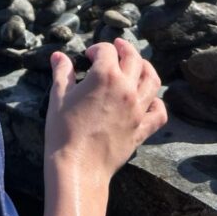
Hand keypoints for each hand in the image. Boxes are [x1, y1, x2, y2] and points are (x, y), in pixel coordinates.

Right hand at [44, 38, 166, 182]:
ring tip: (137, 65)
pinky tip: (149, 100)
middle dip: (124, 48)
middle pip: (133, 58)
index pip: (106, 50)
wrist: (78, 168)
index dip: (97, 49)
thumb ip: (62, 72)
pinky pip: (159, 112)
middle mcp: (126, 89)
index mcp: (105, 76)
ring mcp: (137, 109)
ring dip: (145, 67)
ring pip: (152, 80)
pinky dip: (157, 103)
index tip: (88, 56)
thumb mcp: (58, 97)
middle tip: (117, 47)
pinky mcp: (142, 129)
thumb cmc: (63, 132)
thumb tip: (58, 55)